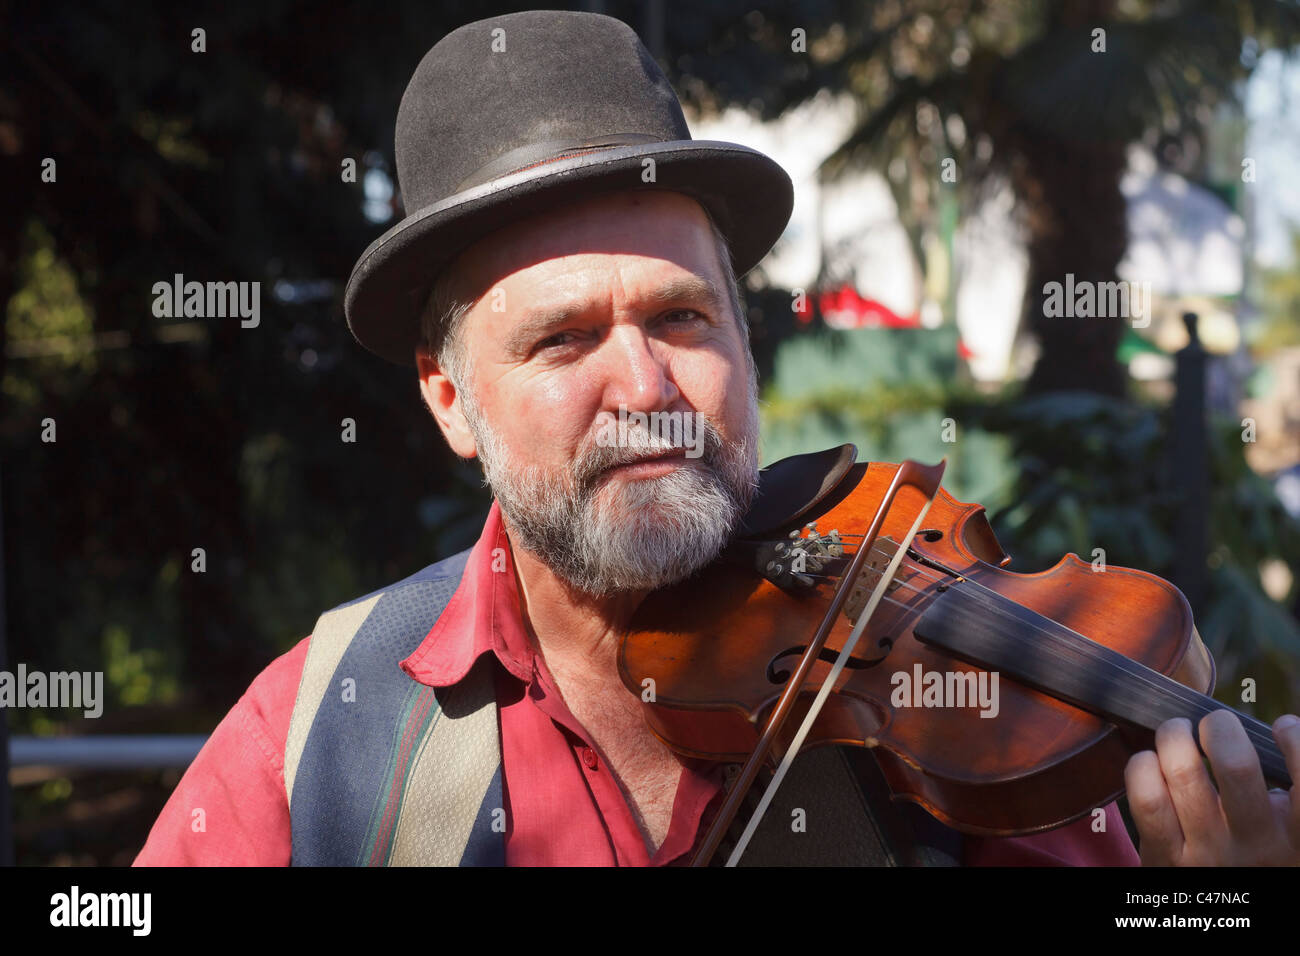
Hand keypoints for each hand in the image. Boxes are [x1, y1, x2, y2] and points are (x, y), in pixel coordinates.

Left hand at [1124, 711, 1299, 865]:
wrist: (1218, 909)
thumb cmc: (1254, 855)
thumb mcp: (1286, 832)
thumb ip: (1286, 795)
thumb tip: (1282, 731)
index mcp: (1294, 839)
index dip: (1297, 745)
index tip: (1283, 726)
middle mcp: (1254, 846)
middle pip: (1236, 765)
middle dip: (1220, 726)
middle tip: (1215, 722)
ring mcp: (1206, 852)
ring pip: (1183, 772)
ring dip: (1175, 736)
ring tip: (1177, 731)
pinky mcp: (1164, 856)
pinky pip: (1148, 798)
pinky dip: (1143, 766)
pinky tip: (1150, 761)